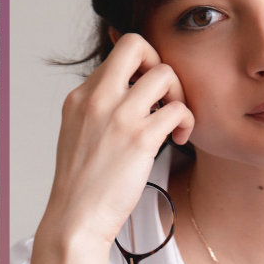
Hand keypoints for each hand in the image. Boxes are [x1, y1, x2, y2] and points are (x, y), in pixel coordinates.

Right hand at [38, 32, 194, 250]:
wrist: (75, 218)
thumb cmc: (83, 183)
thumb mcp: (79, 133)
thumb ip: (99, 108)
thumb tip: (127, 91)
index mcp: (80, 96)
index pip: (117, 54)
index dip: (141, 67)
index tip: (148, 93)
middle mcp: (98, 98)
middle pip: (136, 44)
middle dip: (159, 61)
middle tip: (164, 94)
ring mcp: (119, 116)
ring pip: (165, 74)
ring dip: (180, 95)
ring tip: (175, 121)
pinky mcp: (140, 139)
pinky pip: (179, 110)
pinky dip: (187, 122)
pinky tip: (179, 139)